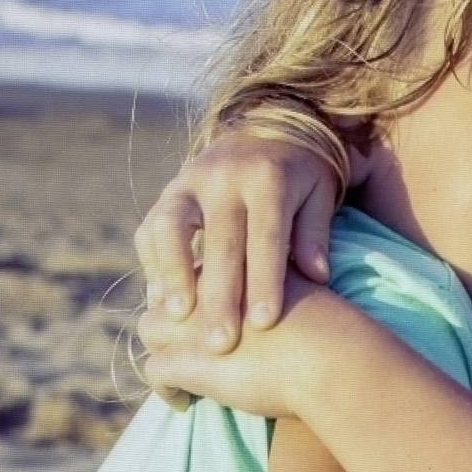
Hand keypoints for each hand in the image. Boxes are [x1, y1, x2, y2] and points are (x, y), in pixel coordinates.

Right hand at [133, 130, 342, 347]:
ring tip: (177, 319)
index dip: (265, 281)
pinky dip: (154, 264)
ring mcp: (189, 181)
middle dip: (219, 295)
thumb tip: (318, 277)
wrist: (266, 128)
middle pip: (219, 241)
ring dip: (172, 275)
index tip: (264, 324)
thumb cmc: (300, 176)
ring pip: (171, 228)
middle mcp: (224, 176)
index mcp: (268, 177)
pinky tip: (161, 301)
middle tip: (220, 343)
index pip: (266, 236)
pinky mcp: (168, 191)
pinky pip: (152, 228)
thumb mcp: (319, 194)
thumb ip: (315, 234)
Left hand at [139, 280, 355, 419]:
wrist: (332, 358)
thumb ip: (284, 278)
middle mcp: (205, 286)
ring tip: (179, 372)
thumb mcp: (303, 286)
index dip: (193, 295)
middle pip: (166, 294)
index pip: (195, 272)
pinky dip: (165, 390)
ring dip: (160, 349)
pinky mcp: (186, 359)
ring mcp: (190, 322)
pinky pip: (155, 371)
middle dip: (168, 320)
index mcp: (232, 262)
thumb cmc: (330, 328)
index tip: (199, 317)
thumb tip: (296, 281)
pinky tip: (183, 402)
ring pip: (149, 327)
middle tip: (181, 343)